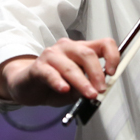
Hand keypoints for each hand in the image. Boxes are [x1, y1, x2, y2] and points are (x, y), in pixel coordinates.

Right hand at [0, 38, 120, 107]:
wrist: (27, 86)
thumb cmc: (55, 84)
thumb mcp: (76, 88)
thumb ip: (87, 86)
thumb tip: (97, 90)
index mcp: (81, 49)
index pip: (103, 44)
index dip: (112, 56)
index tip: (112, 72)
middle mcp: (67, 47)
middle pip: (87, 54)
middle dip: (97, 74)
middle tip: (100, 90)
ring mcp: (51, 55)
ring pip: (70, 66)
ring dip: (82, 82)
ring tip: (88, 94)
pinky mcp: (38, 67)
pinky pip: (50, 73)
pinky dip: (59, 82)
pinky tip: (64, 89)